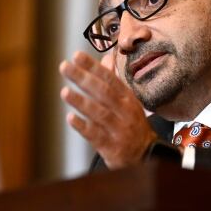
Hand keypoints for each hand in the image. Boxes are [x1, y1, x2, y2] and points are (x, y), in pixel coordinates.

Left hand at [59, 51, 156, 168]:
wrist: (145, 155)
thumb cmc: (131, 124)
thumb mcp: (127, 101)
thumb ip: (114, 81)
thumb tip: (105, 59)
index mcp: (127, 98)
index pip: (110, 78)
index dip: (93, 67)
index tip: (77, 56)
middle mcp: (125, 112)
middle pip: (104, 92)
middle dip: (83, 78)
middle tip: (65, 67)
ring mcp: (119, 130)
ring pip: (100, 113)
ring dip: (81, 102)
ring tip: (65, 92)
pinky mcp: (112, 147)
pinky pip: (96, 135)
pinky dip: (83, 126)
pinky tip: (71, 118)